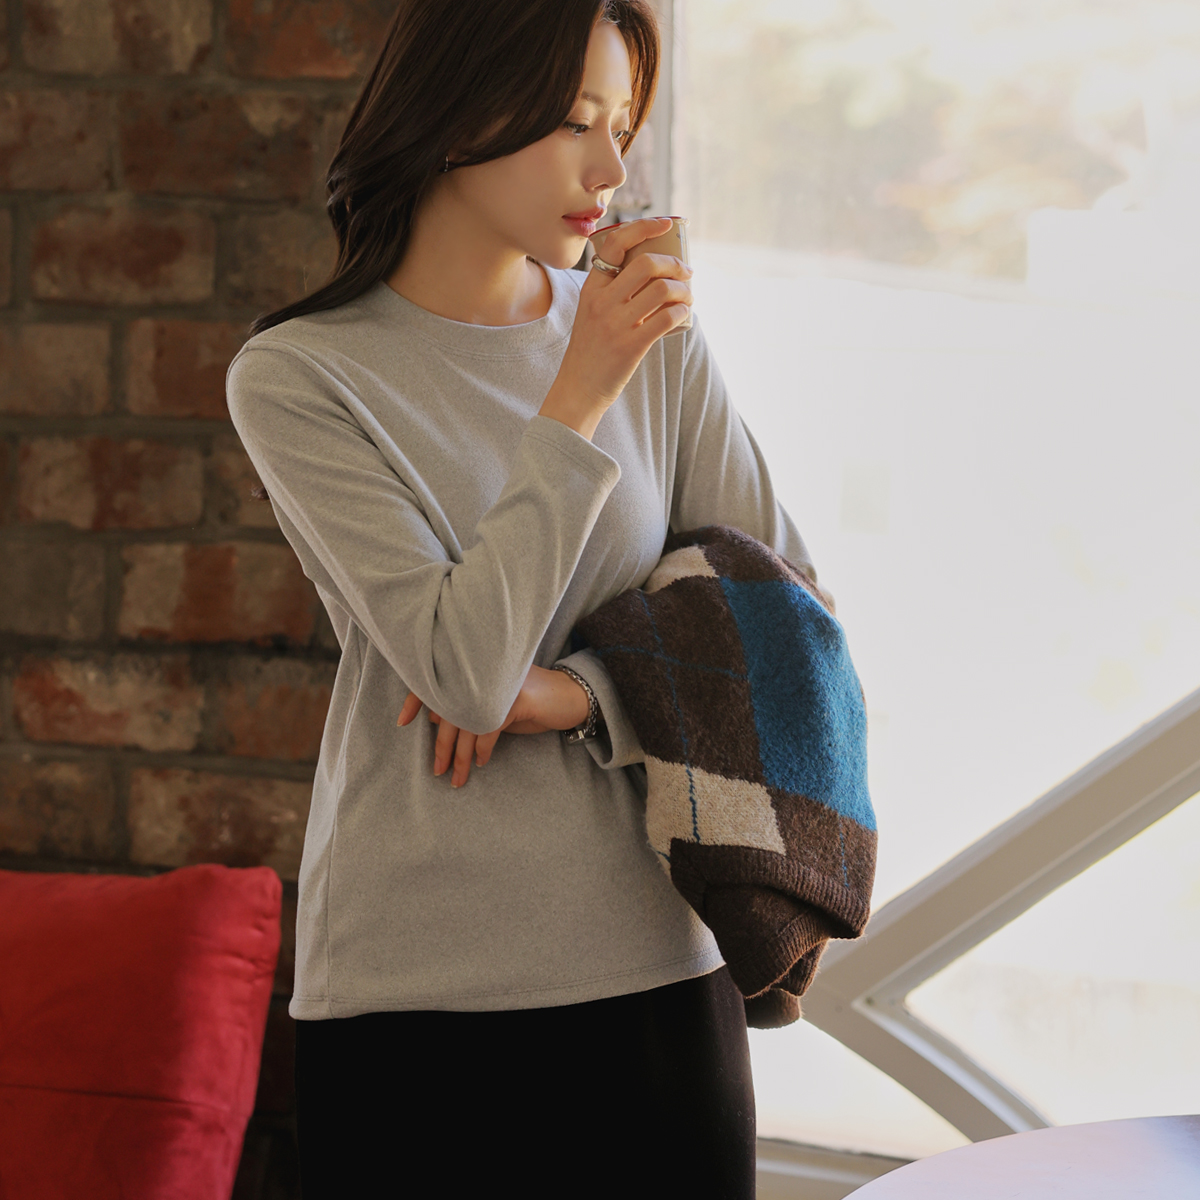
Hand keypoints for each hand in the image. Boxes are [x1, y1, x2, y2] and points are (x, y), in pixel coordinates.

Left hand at [396, 666, 591, 787]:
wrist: (570, 695)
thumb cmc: (529, 700)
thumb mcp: (494, 701)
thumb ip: (467, 704)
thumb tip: (433, 717)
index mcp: (475, 670)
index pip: (436, 680)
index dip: (416, 700)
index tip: (402, 722)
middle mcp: (484, 673)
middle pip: (450, 711)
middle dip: (441, 745)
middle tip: (436, 770)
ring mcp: (500, 685)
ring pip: (467, 724)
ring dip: (459, 756)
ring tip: (456, 778)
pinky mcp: (516, 700)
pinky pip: (489, 729)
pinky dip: (482, 749)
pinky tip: (480, 761)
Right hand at [552, 216, 693, 414]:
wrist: (579, 388)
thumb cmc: (591, 350)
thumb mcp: (591, 313)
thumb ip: (612, 292)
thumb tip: (652, 272)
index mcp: (591, 289)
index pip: (615, 244)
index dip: (643, 227)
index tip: (664, 224)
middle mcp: (602, 302)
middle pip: (646, 264)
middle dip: (674, 263)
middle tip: (686, 271)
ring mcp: (616, 324)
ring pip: (662, 290)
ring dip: (683, 289)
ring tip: (688, 296)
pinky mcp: (631, 345)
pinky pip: (667, 318)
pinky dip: (683, 312)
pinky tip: (685, 314)